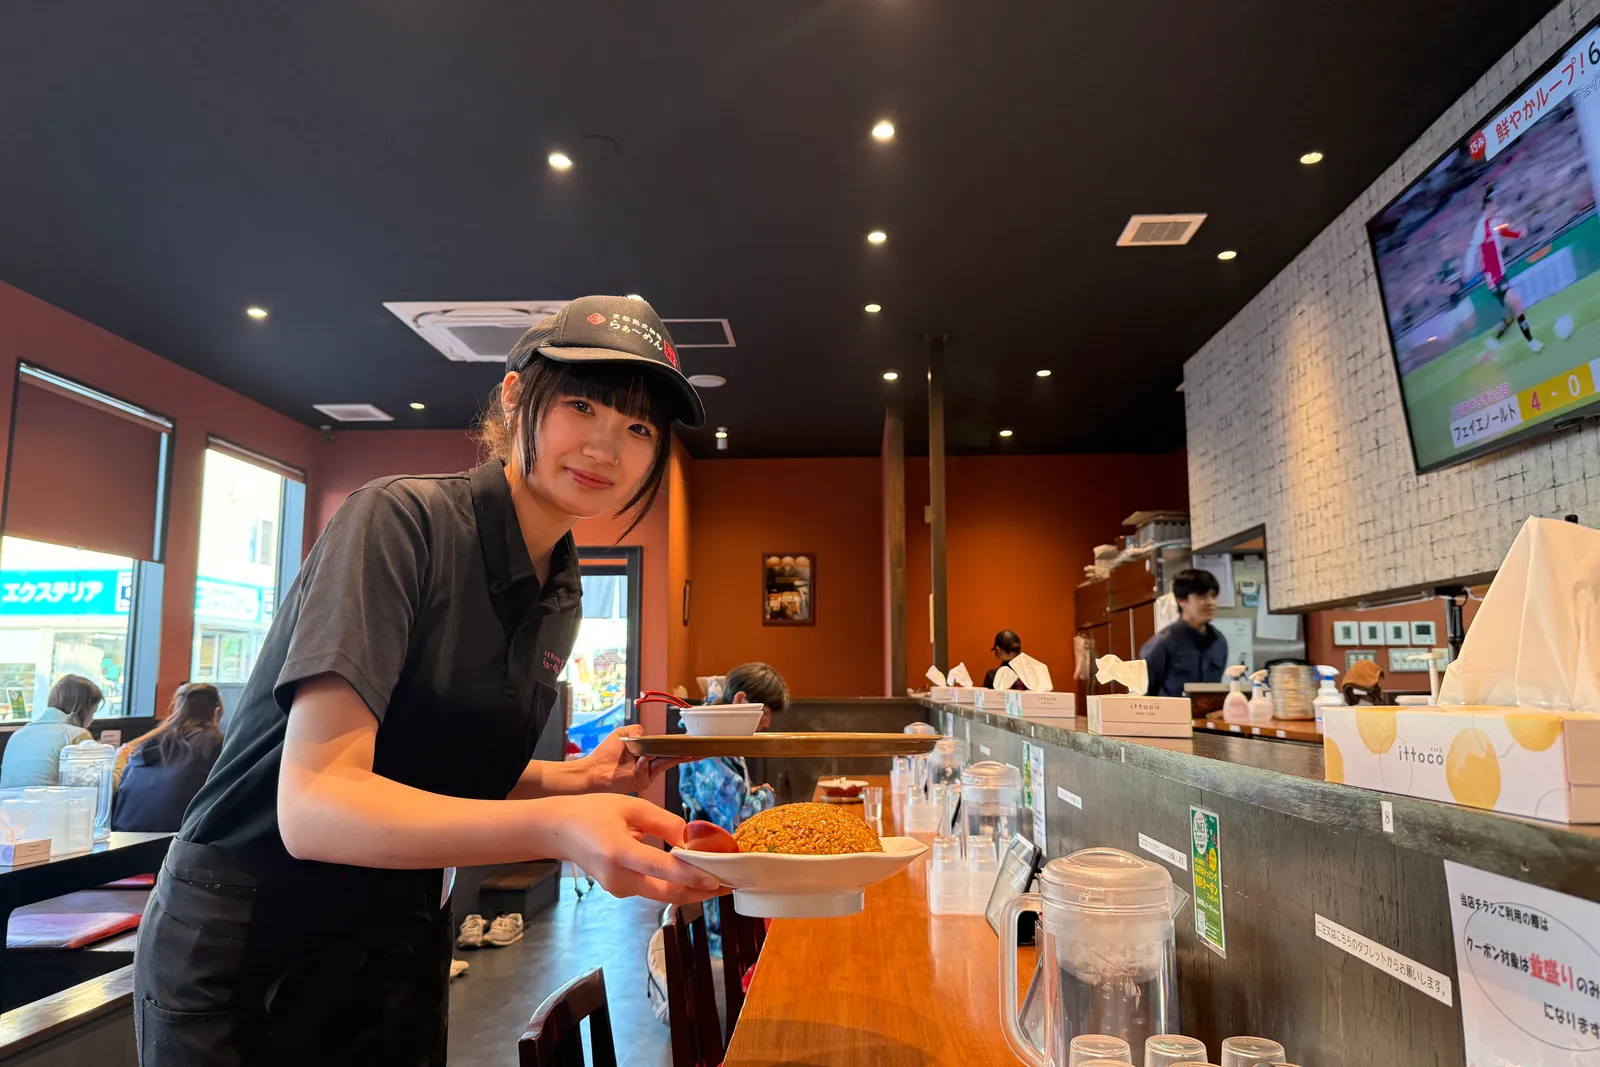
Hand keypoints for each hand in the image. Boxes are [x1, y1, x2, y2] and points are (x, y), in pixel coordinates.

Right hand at [538, 794, 721, 903]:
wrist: (558, 831)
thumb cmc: (593, 813)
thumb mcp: (631, 807)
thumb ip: (665, 822)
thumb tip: (694, 839)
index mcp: (619, 852)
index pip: (662, 869)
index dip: (692, 875)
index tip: (717, 878)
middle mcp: (619, 877)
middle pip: (668, 893)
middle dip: (701, 891)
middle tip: (729, 883)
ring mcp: (619, 889)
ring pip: (663, 895)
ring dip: (691, 889)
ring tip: (718, 876)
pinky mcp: (621, 891)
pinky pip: (653, 890)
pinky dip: (674, 884)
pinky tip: (691, 873)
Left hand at [579, 725, 686, 793]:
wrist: (593, 770)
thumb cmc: (604, 754)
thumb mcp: (621, 734)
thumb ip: (635, 730)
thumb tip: (644, 733)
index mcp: (647, 751)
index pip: (667, 747)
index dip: (679, 745)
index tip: (693, 741)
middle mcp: (650, 763)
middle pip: (672, 757)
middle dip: (687, 753)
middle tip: (700, 749)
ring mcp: (647, 773)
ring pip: (665, 763)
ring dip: (676, 757)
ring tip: (689, 752)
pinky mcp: (641, 780)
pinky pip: (649, 769)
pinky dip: (646, 762)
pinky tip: (643, 757)